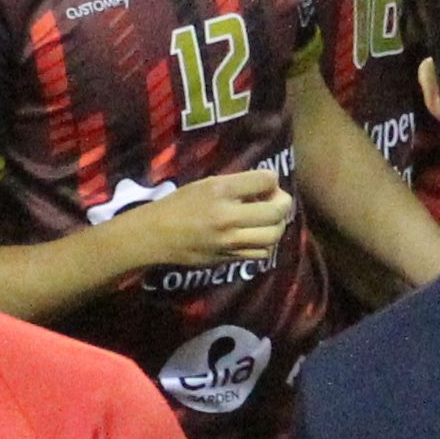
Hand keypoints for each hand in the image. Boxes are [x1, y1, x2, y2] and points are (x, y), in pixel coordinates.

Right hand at [122, 170, 297, 266]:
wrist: (155, 235)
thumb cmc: (180, 204)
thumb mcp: (206, 184)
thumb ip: (237, 184)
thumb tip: (268, 186)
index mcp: (220, 191)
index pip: (266, 180)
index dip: (272, 180)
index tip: (267, 183)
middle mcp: (227, 216)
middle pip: (276, 211)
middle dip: (283, 203)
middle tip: (277, 201)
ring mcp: (228, 241)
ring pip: (273, 235)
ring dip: (277, 225)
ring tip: (269, 219)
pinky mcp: (227, 258)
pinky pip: (261, 253)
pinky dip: (266, 243)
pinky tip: (257, 235)